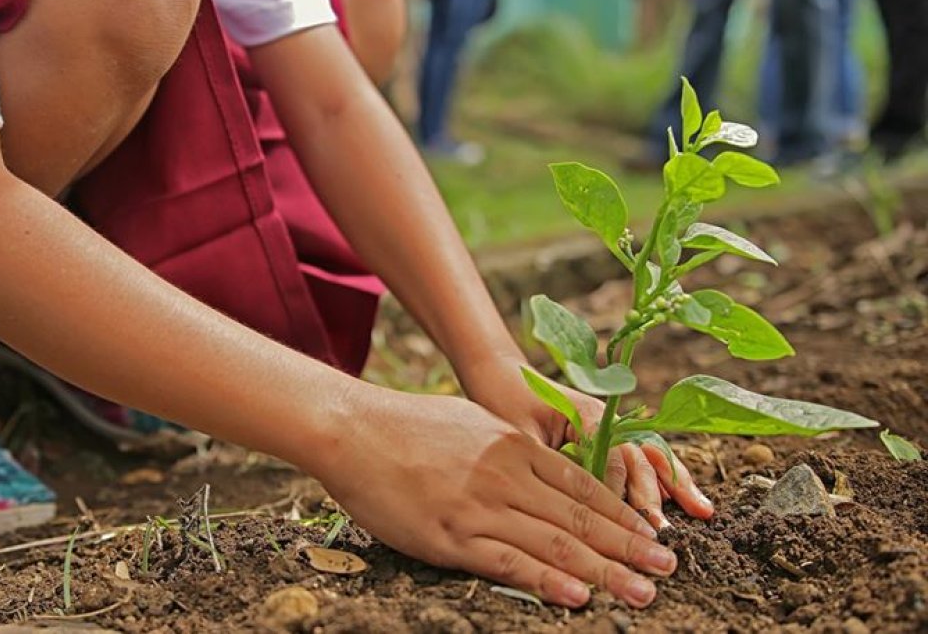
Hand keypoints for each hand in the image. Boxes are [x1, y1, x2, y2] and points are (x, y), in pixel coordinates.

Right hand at [312, 388, 678, 607]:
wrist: (352, 429)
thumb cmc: (408, 425)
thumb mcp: (472, 423)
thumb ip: (511, 448)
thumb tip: (542, 466)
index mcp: (514, 446)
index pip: (583, 487)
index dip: (623, 514)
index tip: (652, 534)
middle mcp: (507, 476)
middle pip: (581, 518)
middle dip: (630, 546)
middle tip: (667, 568)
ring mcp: (480, 507)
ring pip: (555, 544)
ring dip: (605, 571)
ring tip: (642, 591)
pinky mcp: (451, 536)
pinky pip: (508, 562)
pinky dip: (548, 581)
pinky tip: (579, 596)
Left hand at [455, 353, 714, 528]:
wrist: (501, 375)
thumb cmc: (504, 403)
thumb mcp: (519, 435)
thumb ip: (546, 463)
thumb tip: (564, 505)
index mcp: (586, 414)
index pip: (612, 457)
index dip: (618, 491)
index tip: (622, 523)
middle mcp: (607, 418)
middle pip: (639, 457)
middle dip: (653, 494)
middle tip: (662, 530)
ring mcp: (612, 426)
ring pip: (651, 456)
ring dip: (675, 484)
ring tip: (702, 512)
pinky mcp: (610, 436)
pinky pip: (643, 457)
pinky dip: (666, 478)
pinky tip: (688, 500)